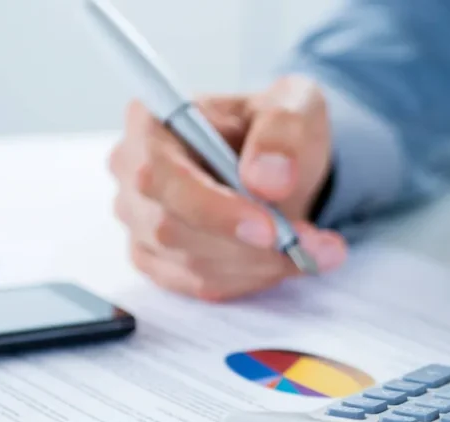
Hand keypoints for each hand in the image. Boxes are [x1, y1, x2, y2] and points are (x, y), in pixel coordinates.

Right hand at [108, 75, 345, 300]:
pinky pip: (202, 285)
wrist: (283, 161)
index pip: (161, 178)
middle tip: (311, 243)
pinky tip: (286, 260)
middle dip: (250, 247)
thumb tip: (265, 179)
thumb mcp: (295, 109)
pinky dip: (251, 279)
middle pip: (173, 231)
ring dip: (260, 265)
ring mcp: (140, 221)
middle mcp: (133, 173)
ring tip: (316, 249)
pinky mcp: (159, 259)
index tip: (269, 230)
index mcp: (153, 124)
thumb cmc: (277, 129)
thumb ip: (283, 133)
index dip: (213, 211)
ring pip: (192, 265)